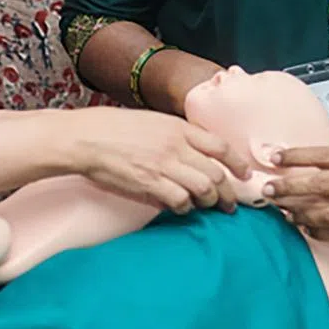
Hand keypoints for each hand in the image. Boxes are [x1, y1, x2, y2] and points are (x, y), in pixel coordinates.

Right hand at [73, 108, 251, 214]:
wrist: (84, 138)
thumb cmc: (110, 127)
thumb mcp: (148, 120)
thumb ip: (173, 134)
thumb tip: (193, 151)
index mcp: (175, 127)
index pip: (220, 145)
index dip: (237, 162)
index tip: (244, 173)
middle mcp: (174, 145)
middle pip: (216, 173)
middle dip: (229, 192)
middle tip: (231, 203)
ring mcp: (163, 165)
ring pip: (204, 190)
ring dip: (211, 202)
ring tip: (210, 208)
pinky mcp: (150, 184)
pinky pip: (181, 201)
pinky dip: (186, 208)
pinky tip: (182, 207)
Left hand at [264, 143, 328, 240]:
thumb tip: (311, 157)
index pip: (322, 155)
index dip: (295, 157)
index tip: (274, 157)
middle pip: (319, 185)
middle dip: (288, 187)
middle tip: (268, 189)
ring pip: (326, 213)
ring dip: (299, 212)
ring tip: (282, 209)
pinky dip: (320, 231)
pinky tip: (306, 226)